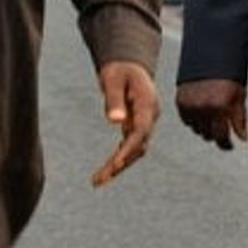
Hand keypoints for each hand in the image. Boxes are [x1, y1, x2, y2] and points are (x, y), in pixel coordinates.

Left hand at [91, 60, 158, 185]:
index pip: (141, 131)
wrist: (129, 67)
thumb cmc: (120, 69)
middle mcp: (149, 118)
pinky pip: (129, 147)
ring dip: (118, 166)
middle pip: (138, 146)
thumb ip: (114, 98)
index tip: (115, 163)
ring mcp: (145, 124)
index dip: (129, 148)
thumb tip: (114, 121)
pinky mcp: (136, 128)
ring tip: (98, 181)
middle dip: (120, 164)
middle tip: (100, 179)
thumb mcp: (113, 78)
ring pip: (135, 151)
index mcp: (147, 105)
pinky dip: (118, 158)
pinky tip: (105, 170)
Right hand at [176, 78, 247, 149]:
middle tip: (221, 131)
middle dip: (216, 135)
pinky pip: (185, 120)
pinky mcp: (180, 100)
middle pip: (207, 135)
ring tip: (211, 120)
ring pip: (196, 129)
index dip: (226, 144)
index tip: (228, 145)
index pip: (221, 137)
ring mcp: (189, 104)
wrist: (209, 59)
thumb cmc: (227, 77)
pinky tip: (201, 115)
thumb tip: (241, 137)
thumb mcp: (239, 98)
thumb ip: (240, 120)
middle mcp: (203, 108)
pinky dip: (193, 120)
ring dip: (204, 128)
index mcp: (219, 108)